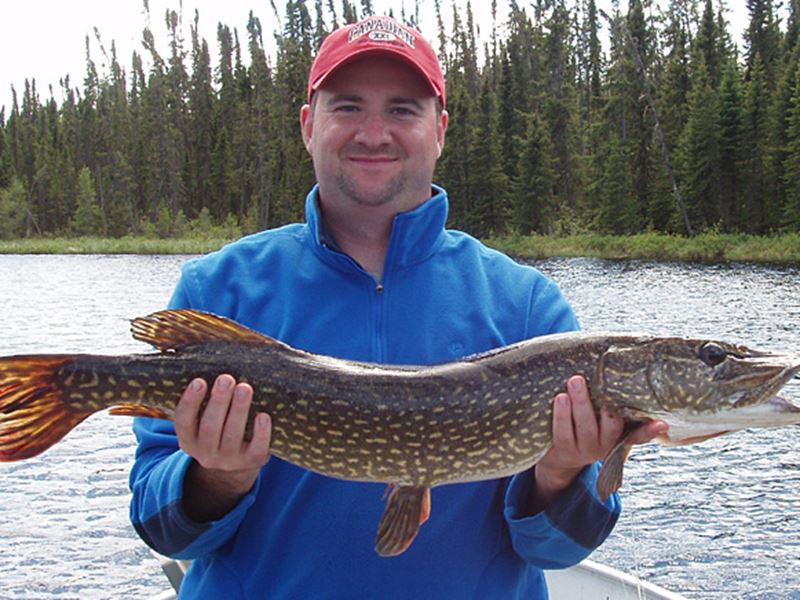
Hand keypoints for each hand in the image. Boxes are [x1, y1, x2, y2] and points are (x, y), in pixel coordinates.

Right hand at [175, 374, 271, 521]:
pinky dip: (261, 432)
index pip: (183, 422)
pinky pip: (257, 448)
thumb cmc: (219, 427)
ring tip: (245, 388)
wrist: (237, 463)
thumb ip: (203, 398)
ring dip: (238, 410)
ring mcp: (229, 460)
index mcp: (189, 439)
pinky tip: (263, 415)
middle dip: (219, 401)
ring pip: (232, 435)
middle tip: (227, 378)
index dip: (190, 402)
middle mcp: (206, 453)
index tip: (199, 381)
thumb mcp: (204, 419)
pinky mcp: (252, 461)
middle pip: (210, 427)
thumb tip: (203, 356)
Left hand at [529, 375, 665, 512]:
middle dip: (606, 403)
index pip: (638, 435)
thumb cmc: (582, 428)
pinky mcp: (565, 450)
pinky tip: (560, 398)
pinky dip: (562, 415)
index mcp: (618, 438)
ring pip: (586, 427)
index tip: (662, 423)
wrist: (559, 458)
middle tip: (601, 380)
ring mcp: (585, 450)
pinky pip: (563, 433)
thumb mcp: (600, 423)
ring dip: (581, 403)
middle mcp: (605, 446)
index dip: (650, 431)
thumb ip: (612, 406)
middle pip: (611, 426)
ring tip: (575, 381)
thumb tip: (619, 372)